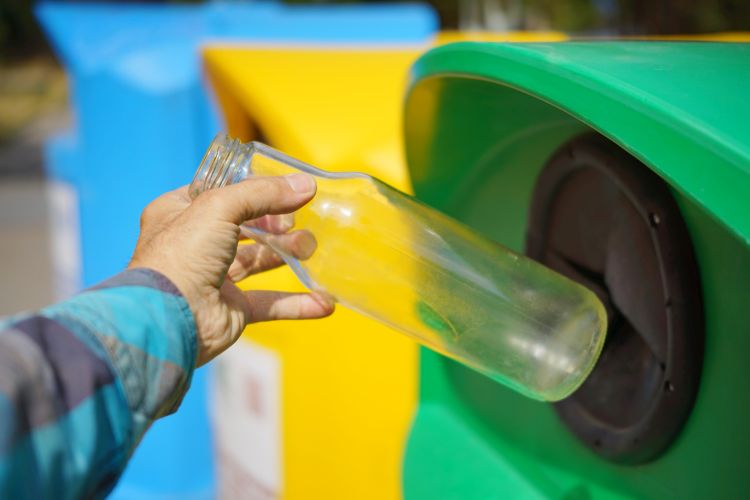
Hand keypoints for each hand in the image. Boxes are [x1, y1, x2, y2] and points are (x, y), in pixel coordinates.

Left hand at [129, 174, 334, 365]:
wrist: (170, 319)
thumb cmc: (183, 254)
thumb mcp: (220, 207)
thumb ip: (263, 193)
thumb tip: (306, 185)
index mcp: (179, 212)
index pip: (219, 192)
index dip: (250, 188)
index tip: (283, 186)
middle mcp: (195, 244)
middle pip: (245, 226)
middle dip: (276, 223)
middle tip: (299, 219)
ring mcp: (214, 278)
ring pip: (259, 261)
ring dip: (288, 254)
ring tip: (312, 248)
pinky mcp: (232, 309)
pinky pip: (270, 303)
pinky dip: (298, 304)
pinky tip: (325, 302)